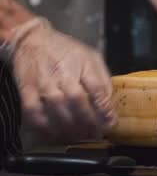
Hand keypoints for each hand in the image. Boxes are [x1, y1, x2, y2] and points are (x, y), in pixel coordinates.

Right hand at [1, 17, 115, 141]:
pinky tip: (54, 133)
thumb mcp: (92, 58)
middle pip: (77, 100)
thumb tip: (110, 105)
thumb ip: (103, 80)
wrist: (33, 40)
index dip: (105, 108)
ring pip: (57, 108)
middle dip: (88, 121)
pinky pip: (34, 112)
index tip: (110, 123)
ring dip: (70, 127)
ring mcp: (43, 82)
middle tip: (95, 133)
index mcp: (83, 63)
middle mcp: (63, 72)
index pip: (97, 88)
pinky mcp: (27, 89)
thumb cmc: (66, 50)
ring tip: (79, 136)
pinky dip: (44, 126)